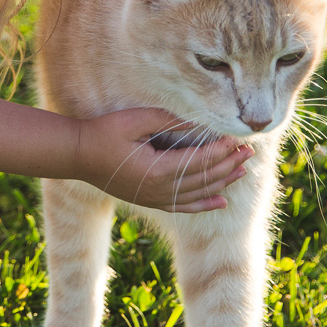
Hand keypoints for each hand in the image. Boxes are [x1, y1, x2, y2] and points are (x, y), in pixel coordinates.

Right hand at [71, 107, 249, 212]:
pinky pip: (183, 205)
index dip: (221, 151)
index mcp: (158, 170)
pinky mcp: (150, 199)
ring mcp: (155, 197)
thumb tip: (199, 122)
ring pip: (198, 193)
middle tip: (248, 152)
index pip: (200, 161)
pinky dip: (204, 203)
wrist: (77, 155)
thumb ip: (168, 121)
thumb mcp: (135, 121)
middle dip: (228, 165)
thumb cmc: (104, 133)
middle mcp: (160, 189)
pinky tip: (220, 201)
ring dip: (222, 182)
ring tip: (242, 171)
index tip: (238, 139)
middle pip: (204, 179)